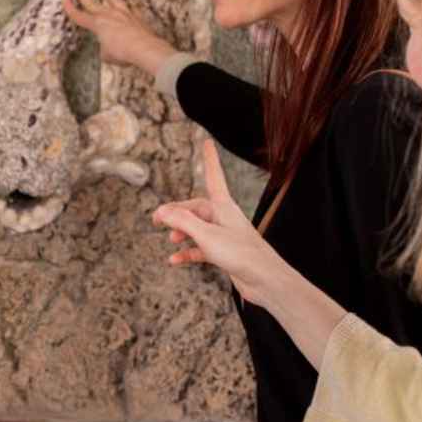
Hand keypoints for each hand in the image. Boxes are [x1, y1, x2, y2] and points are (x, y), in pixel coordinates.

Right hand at [62, 0, 176, 74]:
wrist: (145, 48)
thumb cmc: (124, 53)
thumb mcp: (107, 55)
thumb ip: (104, 48)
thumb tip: (108, 46)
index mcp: (97, 24)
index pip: (79, 15)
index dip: (70, 8)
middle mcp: (109, 15)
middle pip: (91, 1)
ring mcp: (123, 14)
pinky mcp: (136, 17)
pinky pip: (128, 10)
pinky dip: (124, 9)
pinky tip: (125, 9)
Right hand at [151, 140, 282, 306]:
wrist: (264, 279)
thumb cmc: (241, 253)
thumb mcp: (206, 234)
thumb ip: (182, 221)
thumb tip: (162, 210)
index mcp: (223, 206)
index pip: (213, 176)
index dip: (209, 159)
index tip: (207, 142)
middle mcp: (224, 217)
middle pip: (195, 208)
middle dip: (176, 213)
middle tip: (156, 220)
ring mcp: (224, 235)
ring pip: (197, 228)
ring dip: (181, 232)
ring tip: (170, 239)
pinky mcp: (224, 253)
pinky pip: (200, 248)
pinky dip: (187, 252)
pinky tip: (175, 260)